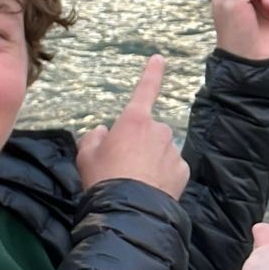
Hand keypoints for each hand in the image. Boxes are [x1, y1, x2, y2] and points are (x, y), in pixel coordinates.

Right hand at [77, 55, 189, 197]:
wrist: (129, 211)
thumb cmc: (103, 179)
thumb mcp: (86, 156)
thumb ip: (93, 138)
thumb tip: (103, 132)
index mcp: (134, 121)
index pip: (145, 90)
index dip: (152, 73)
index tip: (159, 58)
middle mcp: (158, 130)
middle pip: (149, 131)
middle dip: (140, 142)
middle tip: (123, 165)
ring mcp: (173, 150)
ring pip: (161, 150)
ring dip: (152, 159)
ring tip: (136, 180)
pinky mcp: (183, 170)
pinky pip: (171, 167)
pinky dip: (163, 175)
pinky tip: (150, 188)